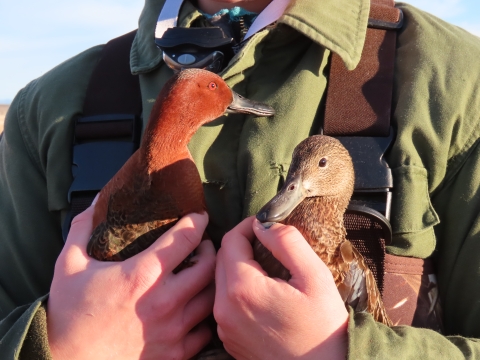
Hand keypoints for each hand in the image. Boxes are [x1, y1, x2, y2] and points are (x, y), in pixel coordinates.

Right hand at [47, 202, 215, 358]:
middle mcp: (165, 302)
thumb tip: (97, 201)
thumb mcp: (69, 265)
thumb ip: (83, 229)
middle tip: (202, 245)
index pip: (186, 237)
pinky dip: (204, 317)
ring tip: (202, 274)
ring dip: (211, 281)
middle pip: (209, 265)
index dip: (197, 221)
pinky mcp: (174, 354)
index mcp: (143, 275)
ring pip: (212, 297)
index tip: (199, 216)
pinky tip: (195, 309)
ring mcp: (173, 330)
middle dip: (210, 249)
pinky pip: (205, 332)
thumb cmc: (68, 314)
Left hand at [214, 217, 348, 359]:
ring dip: (238, 266)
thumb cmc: (323, 327)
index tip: (264, 223)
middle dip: (241, 244)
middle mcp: (224, 308)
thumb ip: (287, 242)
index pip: (230, 240)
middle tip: (266, 242)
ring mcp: (224, 327)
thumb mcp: (314, 276)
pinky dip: (238, 289)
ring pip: (221, 280)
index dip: (247, 225)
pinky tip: (262, 292)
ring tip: (266, 265)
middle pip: (221, 259)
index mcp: (242, 289)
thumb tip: (264, 223)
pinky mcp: (229, 339)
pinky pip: (225, 302)